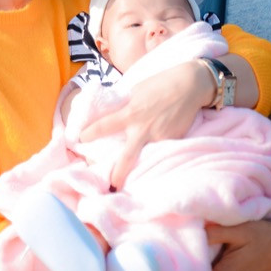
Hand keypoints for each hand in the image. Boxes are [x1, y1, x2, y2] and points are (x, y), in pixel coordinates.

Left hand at [79, 60, 212, 189]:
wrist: (189, 85)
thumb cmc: (160, 84)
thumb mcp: (136, 90)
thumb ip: (126, 105)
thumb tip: (113, 113)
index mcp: (130, 113)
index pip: (104, 125)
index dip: (89, 133)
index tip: (80, 139)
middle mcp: (143, 128)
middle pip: (127, 157)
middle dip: (117, 174)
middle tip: (110, 186)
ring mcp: (159, 137)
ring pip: (145, 157)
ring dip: (137, 171)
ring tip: (129, 185)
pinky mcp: (173, 140)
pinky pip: (161, 150)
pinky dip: (156, 155)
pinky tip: (154, 163)